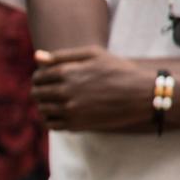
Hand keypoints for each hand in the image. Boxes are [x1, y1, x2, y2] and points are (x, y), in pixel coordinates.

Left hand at [32, 47, 151, 130]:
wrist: (142, 94)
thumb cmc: (119, 70)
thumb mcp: (93, 54)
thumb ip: (62, 55)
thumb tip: (36, 57)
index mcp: (67, 72)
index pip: (38, 77)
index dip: (39, 78)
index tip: (45, 79)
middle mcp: (65, 91)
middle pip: (37, 94)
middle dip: (39, 91)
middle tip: (49, 91)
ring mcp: (70, 110)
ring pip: (42, 110)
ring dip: (44, 105)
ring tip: (55, 102)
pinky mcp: (77, 125)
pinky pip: (51, 125)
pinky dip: (50, 119)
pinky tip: (60, 113)